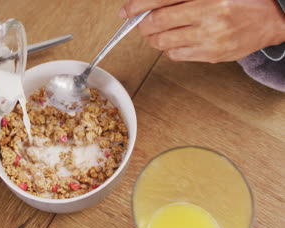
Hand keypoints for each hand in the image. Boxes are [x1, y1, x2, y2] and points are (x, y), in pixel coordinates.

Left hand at [120, 0, 284, 62]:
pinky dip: (170, 49)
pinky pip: (176, 55)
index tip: (125, 11)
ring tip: (161, 32)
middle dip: (143, 25)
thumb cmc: (240, 2)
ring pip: (163, 42)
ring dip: (155, 38)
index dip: (137, 6)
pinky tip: (178, 41)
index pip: (160, 0)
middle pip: (156, 24)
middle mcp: (208, 15)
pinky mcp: (211, 54)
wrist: (271, 20)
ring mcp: (210, 37)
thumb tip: (149, 5)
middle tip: (142, 24)